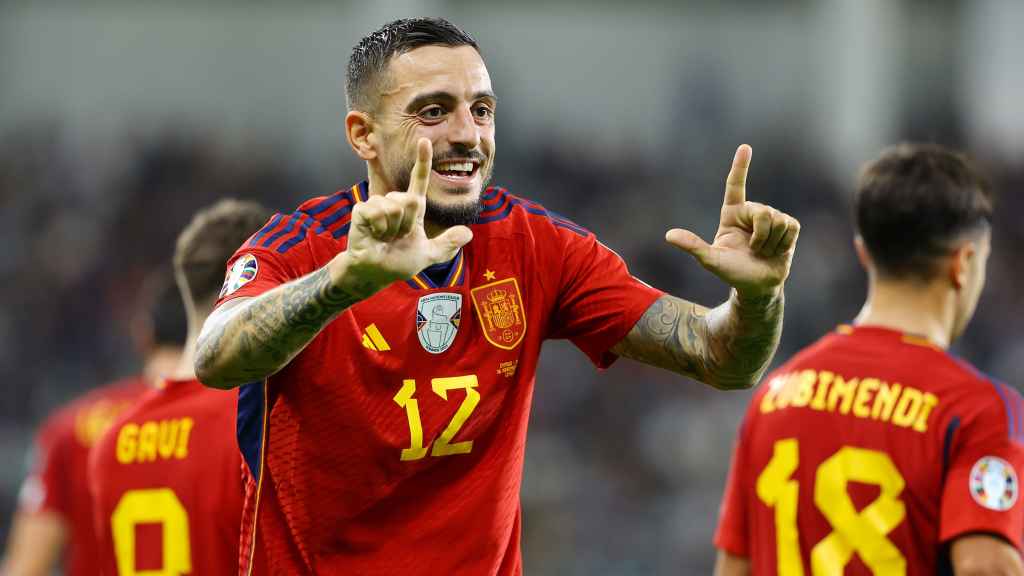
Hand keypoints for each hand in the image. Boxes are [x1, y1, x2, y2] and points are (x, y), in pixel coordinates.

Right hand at [334, 138, 472, 293]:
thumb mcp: (428, 255)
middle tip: (397, 237)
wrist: (375, 273)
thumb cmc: (398, 263)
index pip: (418, 180)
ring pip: (395, 207)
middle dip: (408, 224)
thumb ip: (447, 244)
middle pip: (411, 200)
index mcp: (411, 208)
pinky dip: (379, 228)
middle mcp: (395, 202)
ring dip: (393, 229)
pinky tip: (374, 235)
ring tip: (385, 237)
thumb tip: (468, 233)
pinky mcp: (362, 210)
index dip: (422, 161)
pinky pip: (377, 212)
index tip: (424, 141)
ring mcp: (377, 205)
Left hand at [666, 145, 798, 296]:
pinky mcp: (789, 227)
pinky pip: (791, 226)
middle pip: (762, 211)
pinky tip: (777, 250)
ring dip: (771, 242)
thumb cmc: (732, 272)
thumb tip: (669, 235)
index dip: (740, 167)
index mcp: (731, 215)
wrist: (757, 286)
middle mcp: (751, 213)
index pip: (735, 186)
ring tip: (764, 251)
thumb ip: (693, 246)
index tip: (745, 147)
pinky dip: (784, 242)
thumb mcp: (710, 260)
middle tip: (754, 250)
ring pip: (778, 219)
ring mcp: (772, 218)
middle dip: (759, 235)